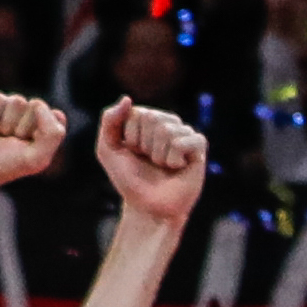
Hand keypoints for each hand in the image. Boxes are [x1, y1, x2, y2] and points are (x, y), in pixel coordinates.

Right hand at [0, 92, 66, 190]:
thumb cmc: (6, 165)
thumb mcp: (37, 158)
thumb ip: (52, 134)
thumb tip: (37, 103)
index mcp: (46, 127)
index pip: (56, 116)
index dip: (41, 133)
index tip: (29, 147)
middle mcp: (29, 113)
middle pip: (36, 106)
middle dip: (22, 129)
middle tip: (9, 142)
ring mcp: (10, 106)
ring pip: (17, 101)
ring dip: (6, 124)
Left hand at [95, 100, 207, 225]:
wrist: (148, 208)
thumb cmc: (129, 180)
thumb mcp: (107, 149)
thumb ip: (109, 120)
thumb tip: (128, 98)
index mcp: (146, 119)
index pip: (136, 113)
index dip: (130, 138)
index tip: (133, 153)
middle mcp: (167, 122)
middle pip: (153, 118)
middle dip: (145, 145)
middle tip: (148, 161)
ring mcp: (184, 133)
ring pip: (168, 131)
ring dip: (159, 155)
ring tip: (162, 166)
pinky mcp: (199, 147)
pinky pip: (183, 142)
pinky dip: (174, 159)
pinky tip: (176, 168)